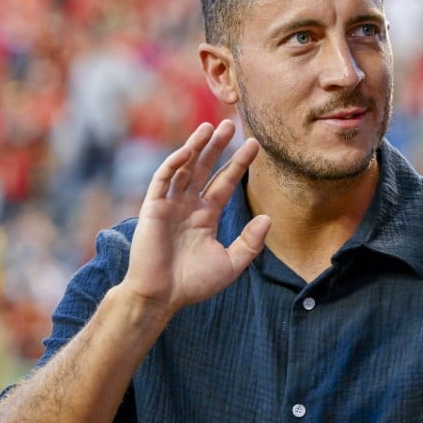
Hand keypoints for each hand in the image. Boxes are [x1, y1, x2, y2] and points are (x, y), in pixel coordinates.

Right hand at [119, 119, 270, 315]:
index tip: (254, 145)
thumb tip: (269, 218)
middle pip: (205, 168)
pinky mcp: (153, 207)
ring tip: (211, 127)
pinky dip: (175, 163)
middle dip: (217, 147)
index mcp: (206, 215)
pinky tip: (189, 149)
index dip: (238, 164)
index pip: (225, 182)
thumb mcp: (231, 264)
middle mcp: (188, 205)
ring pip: (184, 168)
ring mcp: (170, 204)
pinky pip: (164, 179)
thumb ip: (250, 243)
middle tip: (232, 125)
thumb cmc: (193, 284)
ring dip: (196, 146)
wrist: (161, 298)